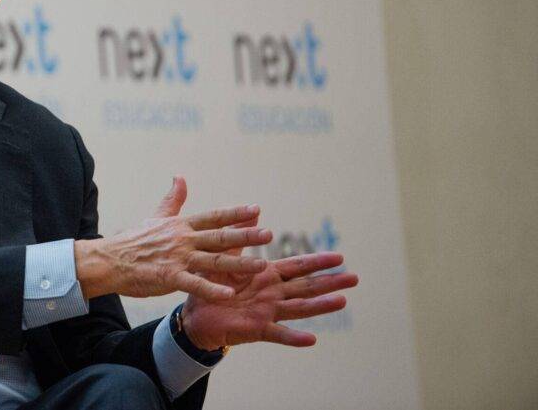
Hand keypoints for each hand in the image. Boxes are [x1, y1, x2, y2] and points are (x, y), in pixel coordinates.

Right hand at [75, 176, 271, 301]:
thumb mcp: (156, 217)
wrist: (110, 259)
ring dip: (239, 264)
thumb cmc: (133, 240)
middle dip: (246, 236)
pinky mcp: (169, 277)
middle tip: (269, 234)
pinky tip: (230, 294)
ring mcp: (177, 258)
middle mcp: (183, 239)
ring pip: (213, 260)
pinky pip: (194, 284)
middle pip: (220, 237)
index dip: (235, 214)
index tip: (257, 210)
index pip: (213, 217)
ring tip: (262, 266)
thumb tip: (180, 176)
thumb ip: (173, 199)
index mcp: (181, 226)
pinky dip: (212, 289)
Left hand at [180, 251, 358, 350]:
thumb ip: (239, 237)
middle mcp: (273, 294)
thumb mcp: (226, 258)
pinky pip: (278, 333)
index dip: (317, 262)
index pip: (297, 267)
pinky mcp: (257, 329)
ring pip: (299, 308)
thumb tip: (253, 211)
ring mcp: (268, 312)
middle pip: (305, 286)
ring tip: (342, 301)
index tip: (339, 257)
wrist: (197, 314)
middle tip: (354, 278)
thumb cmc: (213, 285)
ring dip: (320, 305)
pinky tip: (312, 339)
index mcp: (267, 276)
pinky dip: (294, 337)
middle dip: (329, 282)